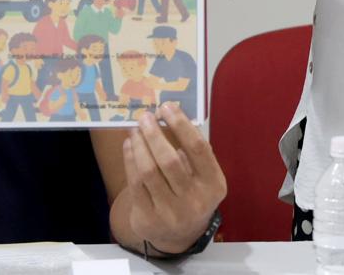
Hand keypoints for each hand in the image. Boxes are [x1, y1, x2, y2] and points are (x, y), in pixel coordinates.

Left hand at [122, 102, 225, 253]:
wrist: (180, 235)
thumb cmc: (193, 193)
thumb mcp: (203, 176)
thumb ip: (192, 151)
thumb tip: (167, 116)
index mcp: (214, 184)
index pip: (198, 149)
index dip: (181, 125)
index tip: (167, 107)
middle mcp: (195, 201)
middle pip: (170, 160)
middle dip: (154, 134)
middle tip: (145, 117)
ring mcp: (170, 212)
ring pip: (149, 172)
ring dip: (139, 145)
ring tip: (135, 130)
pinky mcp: (148, 219)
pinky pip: (135, 184)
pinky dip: (130, 160)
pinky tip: (129, 146)